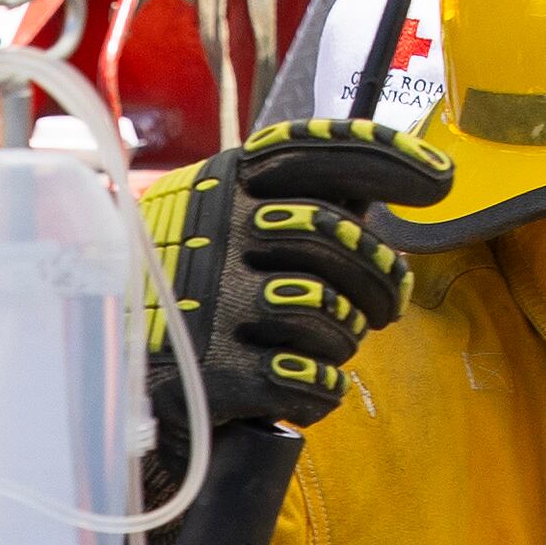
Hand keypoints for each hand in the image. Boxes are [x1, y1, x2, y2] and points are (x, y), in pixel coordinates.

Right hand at [146, 120, 448, 476]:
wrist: (104, 372)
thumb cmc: (182, 294)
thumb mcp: (221, 225)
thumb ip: (290, 206)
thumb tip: (376, 202)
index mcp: (226, 184)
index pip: (320, 152)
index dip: (389, 159)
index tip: (441, 180)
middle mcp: (220, 231)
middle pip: (340, 238)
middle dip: (381, 279)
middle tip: (387, 307)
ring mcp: (215, 302)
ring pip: (330, 314)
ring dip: (342, 342)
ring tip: (323, 349)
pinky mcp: (213, 371)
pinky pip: (307, 380)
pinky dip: (317, 392)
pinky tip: (301, 389)